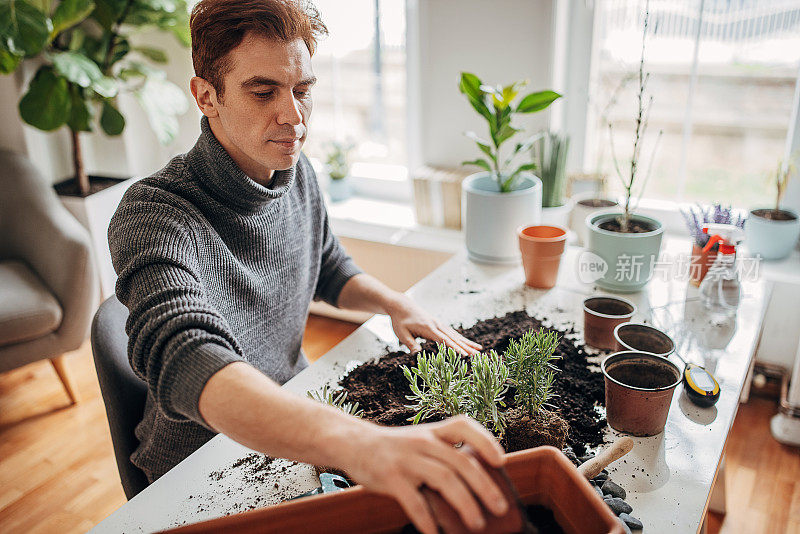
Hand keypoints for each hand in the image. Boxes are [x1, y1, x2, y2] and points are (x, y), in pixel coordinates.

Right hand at [343, 416, 508, 533]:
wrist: (353, 443)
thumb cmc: (394, 448)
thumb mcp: (418, 441)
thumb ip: (442, 454)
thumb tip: (476, 483)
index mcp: (432, 432)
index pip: (464, 425)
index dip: (486, 440)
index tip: (501, 462)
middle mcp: (423, 441)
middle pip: (461, 461)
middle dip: (485, 486)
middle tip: (500, 508)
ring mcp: (407, 459)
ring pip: (445, 479)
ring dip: (465, 503)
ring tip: (477, 523)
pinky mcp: (391, 477)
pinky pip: (415, 501)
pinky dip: (428, 521)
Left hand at [386, 294, 481, 354]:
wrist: (402, 306)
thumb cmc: (400, 321)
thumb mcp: (401, 333)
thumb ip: (410, 344)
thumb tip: (418, 355)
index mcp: (428, 328)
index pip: (444, 340)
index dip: (455, 349)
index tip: (465, 355)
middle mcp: (436, 325)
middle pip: (454, 338)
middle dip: (466, 346)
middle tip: (478, 354)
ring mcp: (438, 324)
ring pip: (455, 335)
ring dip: (467, 342)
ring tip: (478, 349)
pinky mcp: (438, 324)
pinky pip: (451, 333)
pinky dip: (460, 338)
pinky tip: (467, 343)